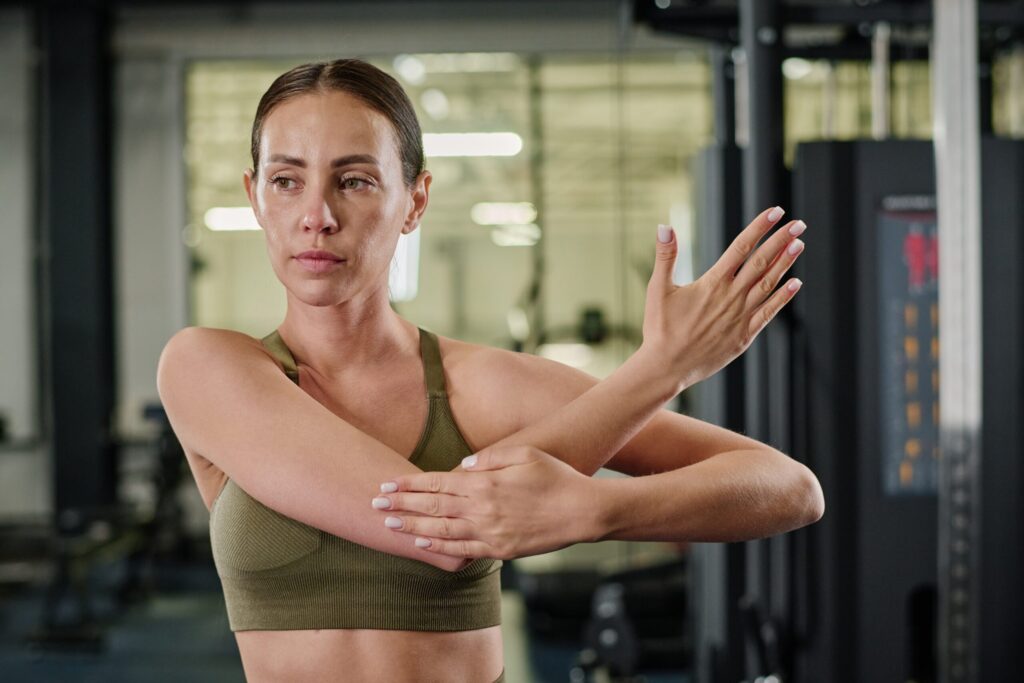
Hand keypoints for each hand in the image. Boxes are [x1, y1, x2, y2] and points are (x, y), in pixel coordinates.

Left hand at [371, 445, 596, 559]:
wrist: (583, 512)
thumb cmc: (557, 477)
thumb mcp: (525, 453)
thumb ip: (490, 458)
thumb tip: (462, 465)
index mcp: (485, 483)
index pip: (437, 483)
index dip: (409, 485)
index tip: (386, 485)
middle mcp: (482, 509)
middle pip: (432, 506)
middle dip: (401, 505)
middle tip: (374, 504)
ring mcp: (490, 532)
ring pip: (441, 530)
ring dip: (412, 526)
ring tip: (388, 524)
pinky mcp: (500, 549)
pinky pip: (463, 550)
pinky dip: (440, 546)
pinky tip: (422, 542)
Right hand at [642, 206, 804, 390]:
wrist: (666, 367)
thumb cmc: (660, 328)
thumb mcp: (658, 289)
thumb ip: (665, 256)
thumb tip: (664, 226)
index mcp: (712, 283)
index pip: (741, 247)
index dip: (760, 228)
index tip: (775, 212)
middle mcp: (730, 297)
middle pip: (761, 262)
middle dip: (781, 241)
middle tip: (798, 223)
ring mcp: (740, 316)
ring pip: (768, 284)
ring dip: (785, 264)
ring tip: (800, 244)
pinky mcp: (744, 336)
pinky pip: (768, 313)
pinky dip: (783, 297)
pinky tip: (796, 283)